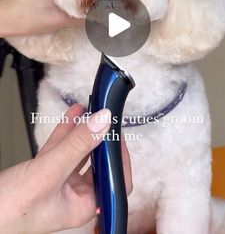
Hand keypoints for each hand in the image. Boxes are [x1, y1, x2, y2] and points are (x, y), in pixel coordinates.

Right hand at [0, 104, 131, 233]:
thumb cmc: (10, 210)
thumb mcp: (49, 173)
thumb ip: (77, 146)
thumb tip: (104, 121)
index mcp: (83, 206)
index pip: (115, 183)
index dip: (120, 159)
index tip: (118, 134)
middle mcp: (73, 195)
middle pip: (97, 164)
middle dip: (101, 139)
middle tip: (106, 117)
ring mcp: (57, 182)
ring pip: (77, 152)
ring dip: (84, 131)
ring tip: (92, 108)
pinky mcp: (42, 172)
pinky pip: (60, 148)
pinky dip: (66, 131)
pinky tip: (73, 114)